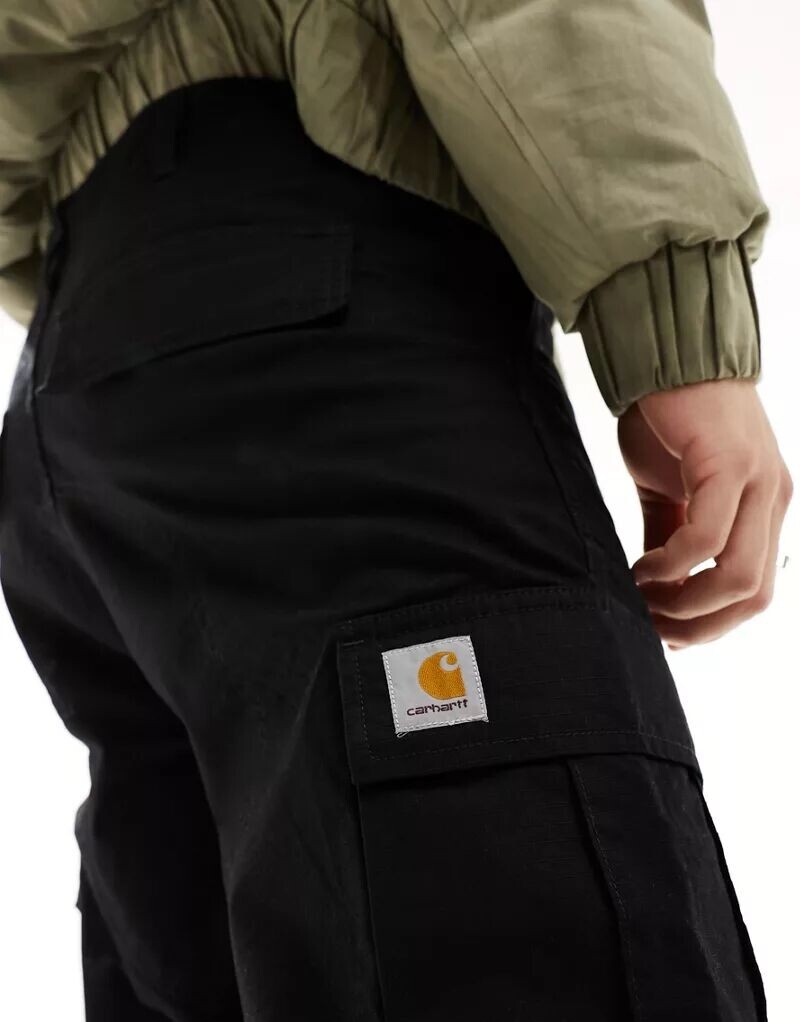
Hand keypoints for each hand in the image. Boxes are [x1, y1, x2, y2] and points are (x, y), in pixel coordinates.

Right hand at [617, 378, 792, 649]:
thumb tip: (655, 589)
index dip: (713, 625)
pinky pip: (705, 537)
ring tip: (643, 598)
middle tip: (653, 626)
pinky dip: (671, 566)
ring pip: (740, 576)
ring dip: (686, 603)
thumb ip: (670, 536)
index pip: (757, 591)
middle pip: (756, 596)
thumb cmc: (668, 419)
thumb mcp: (669, 491)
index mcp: (766, 507)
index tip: (665, 632)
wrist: (664, 355)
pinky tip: (641, 567)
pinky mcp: (728, 465)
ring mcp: (757, 482)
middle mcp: (773, 498)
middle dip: (702, 626)